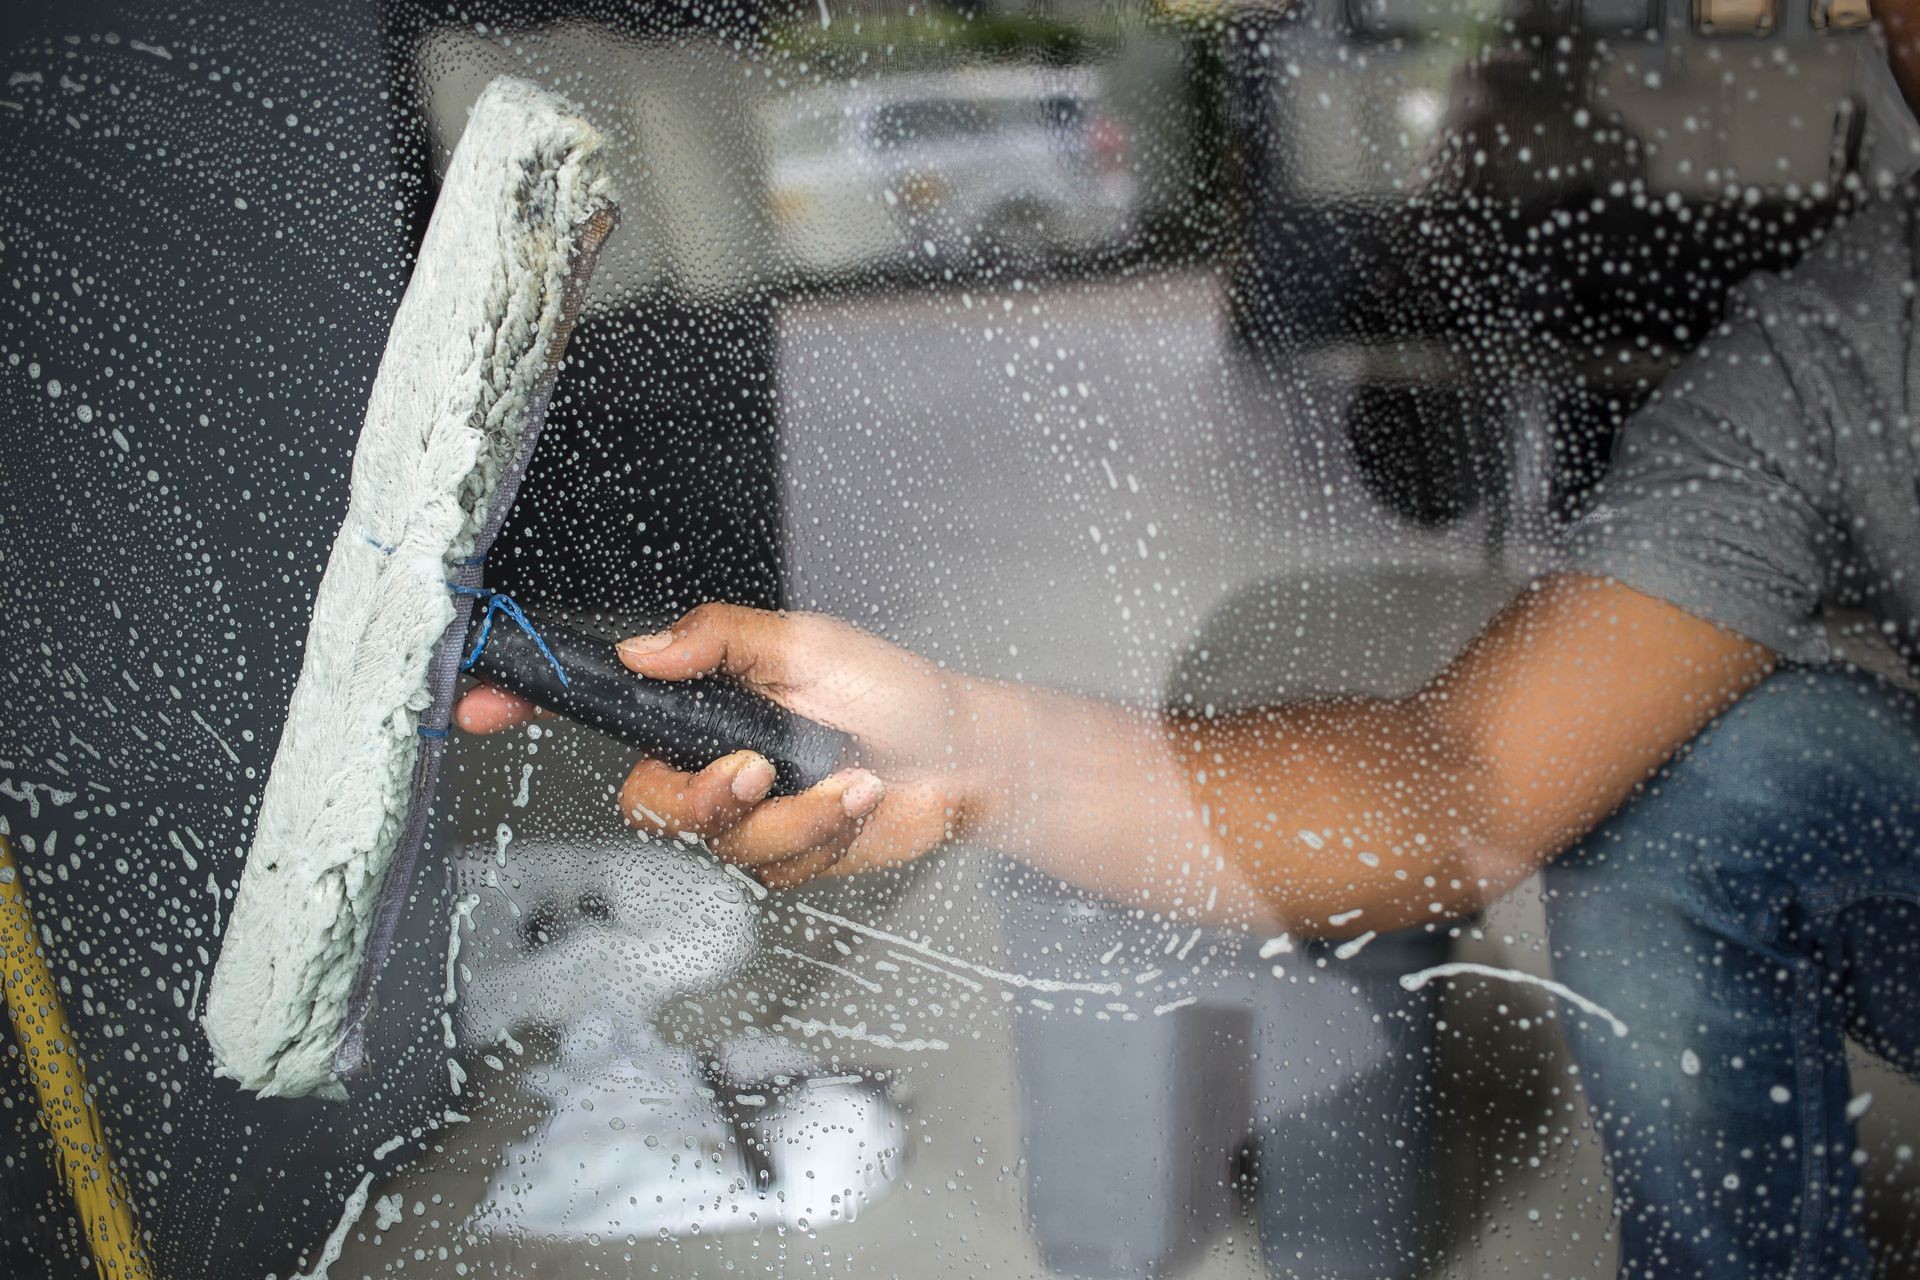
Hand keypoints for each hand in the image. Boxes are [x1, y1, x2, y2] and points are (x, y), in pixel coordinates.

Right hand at [456, 604, 975, 887]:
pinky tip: (864, 800)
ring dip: (796, 813)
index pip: (602, 706)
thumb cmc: (890, 690)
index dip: (531, 707)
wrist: (963, 758)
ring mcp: (744, 815)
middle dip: (704, 796)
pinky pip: (773, 865)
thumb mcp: (804, 643)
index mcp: (702, 700)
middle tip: (761, 768)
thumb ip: (719, 638)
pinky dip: (825, 832)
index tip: (478, 707)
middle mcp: (710, 759)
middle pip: (646, 803)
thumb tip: (640, 649)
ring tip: (855, 778)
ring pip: (719, 842)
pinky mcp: (781, 858)